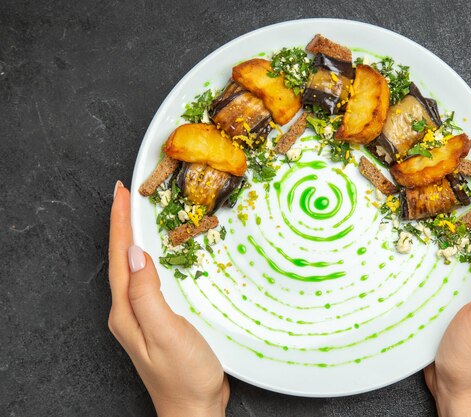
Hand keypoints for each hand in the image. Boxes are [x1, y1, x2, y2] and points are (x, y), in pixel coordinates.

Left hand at [108, 182, 228, 416]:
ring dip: (136, 237)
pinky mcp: (160, 319)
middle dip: (123, 223)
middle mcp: (130, 311)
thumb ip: (147, 294)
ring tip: (140, 213)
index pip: (119, 257)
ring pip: (136, 267)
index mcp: (127, 311)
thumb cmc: (183, 377)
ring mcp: (144, 316)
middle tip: (128, 194)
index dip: (120, 223)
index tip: (121, 193)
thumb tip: (136, 254)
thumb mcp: (165, 333)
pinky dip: (154, 257)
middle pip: (122, 258)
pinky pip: (151, 279)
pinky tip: (162, 252)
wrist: (195, 409)